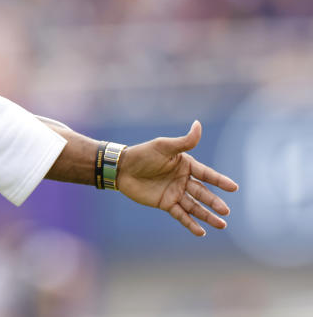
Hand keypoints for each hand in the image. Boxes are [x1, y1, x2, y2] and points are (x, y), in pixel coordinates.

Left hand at [117, 120, 238, 236]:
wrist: (122, 168)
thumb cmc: (143, 154)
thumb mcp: (164, 146)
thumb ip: (184, 141)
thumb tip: (198, 124)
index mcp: (186, 165)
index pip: (206, 174)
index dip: (219, 181)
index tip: (234, 188)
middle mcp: (183, 180)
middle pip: (202, 193)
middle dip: (214, 202)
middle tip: (226, 212)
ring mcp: (175, 192)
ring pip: (195, 206)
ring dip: (207, 216)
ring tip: (221, 225)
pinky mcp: (165, 203)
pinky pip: (180, 215)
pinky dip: (190, 223)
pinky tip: (201, 231)